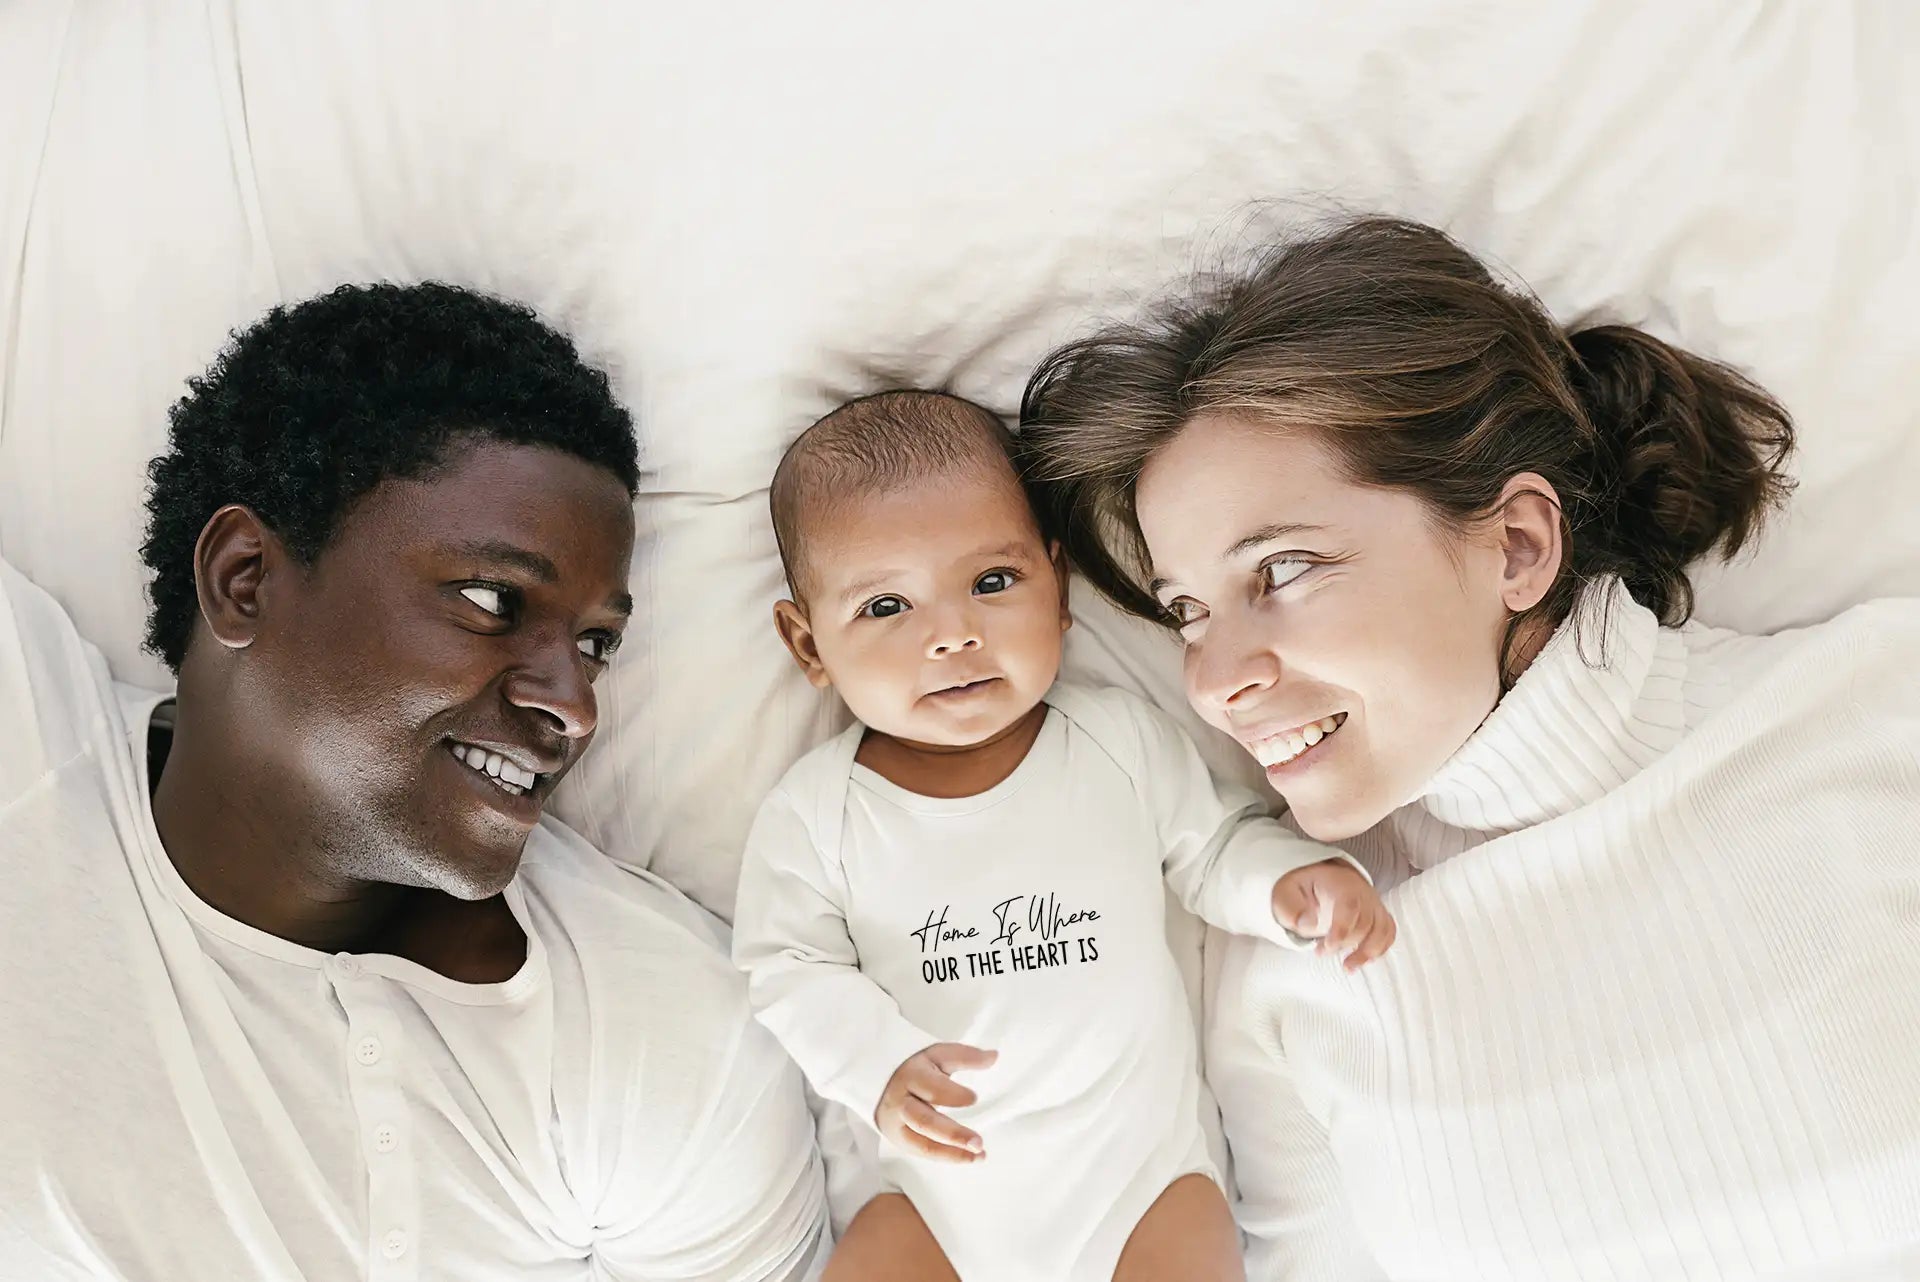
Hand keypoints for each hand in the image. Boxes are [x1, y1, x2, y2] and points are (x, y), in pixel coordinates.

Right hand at [875, 1042, 996, 1162]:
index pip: (932, 1088)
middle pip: (925, 1122)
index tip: (975, 1098)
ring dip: (953, 1153)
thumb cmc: (917, 1070)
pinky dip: (948, 1157)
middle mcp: (902, 1104)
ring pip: (924, 1145)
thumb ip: (966, 1057)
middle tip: (978, 1143)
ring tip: (979, 1155)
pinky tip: (968, 1158)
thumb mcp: (938, 1056)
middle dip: (953, 1135)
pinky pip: (925, 1153)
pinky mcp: (901, 1141)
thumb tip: (994, 1056)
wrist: (882, 1084)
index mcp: (911, 1077)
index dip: (953, 1095)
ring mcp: (899, 1126)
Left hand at [1272, 860, 1395, 969]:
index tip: (1329, 946)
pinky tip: (1364, 960)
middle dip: (1345, 943)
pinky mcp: (1378, 914)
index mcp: (1339, 884)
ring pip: (1382, 929)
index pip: (1349, 905)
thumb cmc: (1302, 888)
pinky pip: (1388, 932)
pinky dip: (1380, 949)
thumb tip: (1310, 925)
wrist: (1320, 876)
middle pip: (1365, 922)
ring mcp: (1373, 903)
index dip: (1342, 929)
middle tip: (1320, 951)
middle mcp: (1362, 892)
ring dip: (1368, 952)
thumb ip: (1292, 911)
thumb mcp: (1285, 894)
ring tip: (1348, 967)